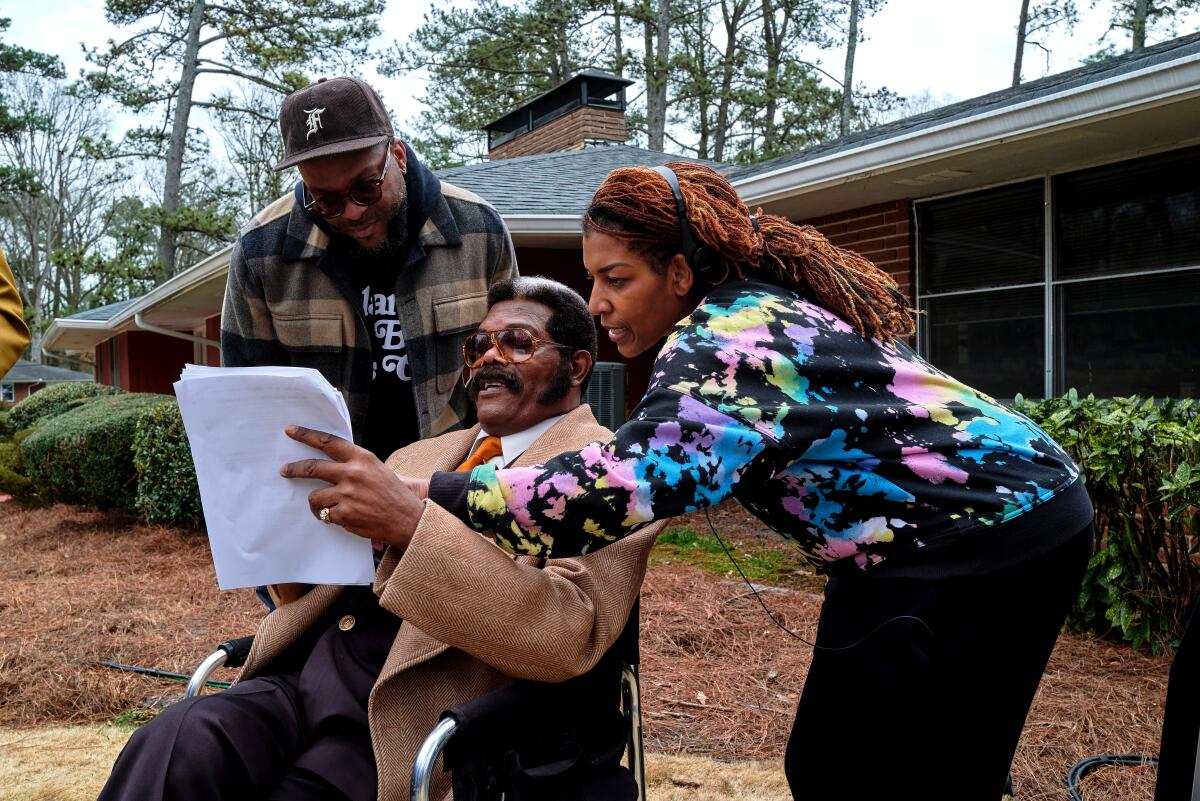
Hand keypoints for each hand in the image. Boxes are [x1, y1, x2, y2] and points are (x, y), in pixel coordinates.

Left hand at [279, 425, 424, 549]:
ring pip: (315, 497)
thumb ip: (354, 463)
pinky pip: (325, 515)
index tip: (291, 431)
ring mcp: (347, 495)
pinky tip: (342, 517)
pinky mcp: (344, 514)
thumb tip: (328, 461)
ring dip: (317, 503)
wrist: (407, 519)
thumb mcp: (377, 469)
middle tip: (284, 470)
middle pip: (313, 468)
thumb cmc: (392, 493)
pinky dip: (330, 516)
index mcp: (362, 458)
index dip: (307, 435)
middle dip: (294, 469)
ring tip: (327, 506)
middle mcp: (352, 474)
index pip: (328, 442)